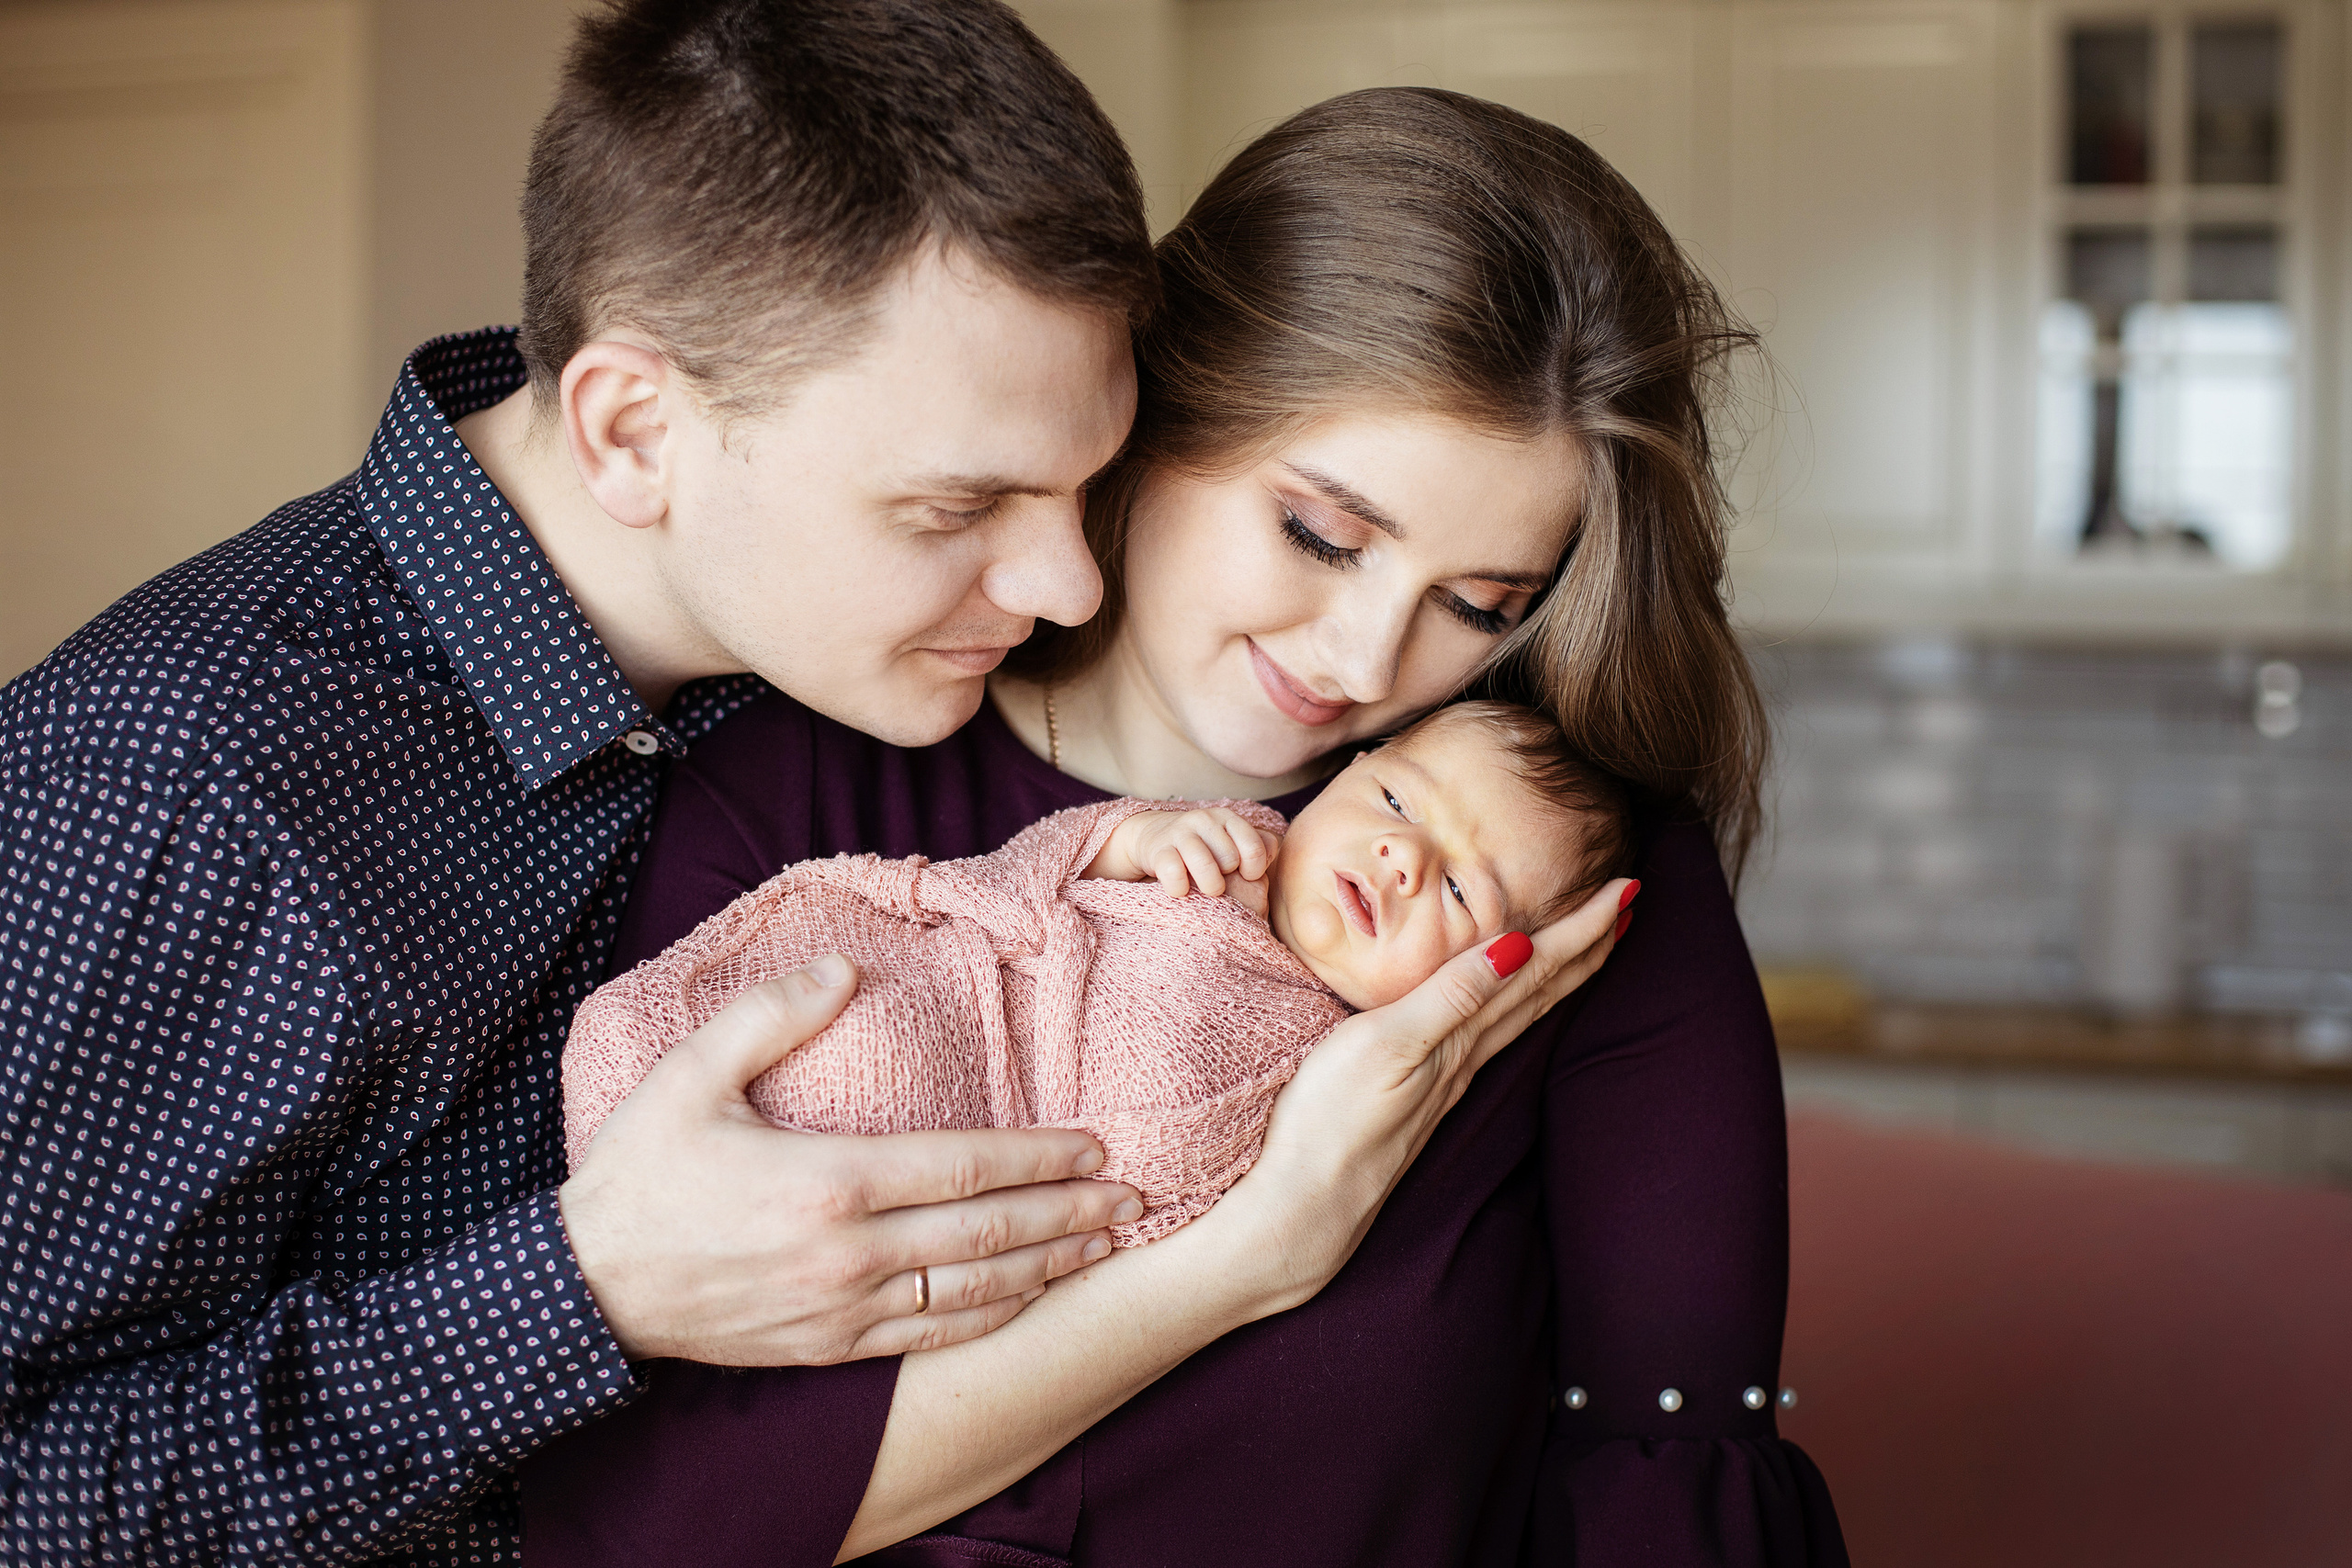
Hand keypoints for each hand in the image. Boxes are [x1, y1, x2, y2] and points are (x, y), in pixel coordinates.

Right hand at [559, 957, 1142, 1364]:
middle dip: (1068, 1213)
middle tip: (1132, 1197)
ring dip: (1047, 1266)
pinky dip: (992, 1317)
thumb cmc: (640, 1173)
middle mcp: (849, 1253)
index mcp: (828, 1182)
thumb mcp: (689, 1076)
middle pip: (988, 1233)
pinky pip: (931, 1336)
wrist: (586, 1288)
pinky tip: (1029, 1297)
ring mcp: (843, 1308)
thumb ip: (769, 1015)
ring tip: (1103, 1245)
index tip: (1094, 1145)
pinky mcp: (829, 1346)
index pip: (964, 1166)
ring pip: (972, 1290)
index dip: (1038, 1156)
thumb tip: (843, 970)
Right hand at [1090, 807, 1279, 910]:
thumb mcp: (1233, 841)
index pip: (1255, 847)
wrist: (1156, 837)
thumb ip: (1261, 845)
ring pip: (1204, 865)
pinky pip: (1174, 873)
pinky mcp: (1158, 849)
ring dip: (1209, 886)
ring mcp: (1180, 833)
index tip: (1245, 877)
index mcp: (1228, 818)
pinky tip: (1182, 891)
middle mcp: (1205, 819)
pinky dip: (1179, 889)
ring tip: (1207, 893)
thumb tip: (1274, 854)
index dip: (1254, 870)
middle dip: (1227, 878)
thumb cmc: (1206, 847)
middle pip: (1230, 860)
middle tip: (1219, 880)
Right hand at [1204, 877, 1637, 1314]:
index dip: (1583, 929)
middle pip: (1542, 992)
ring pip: (1522, 1014)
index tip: (1628, 887)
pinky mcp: (1424, 1095)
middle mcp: (1465, 1057)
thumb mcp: (1386, 1044)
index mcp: (1461, 1037)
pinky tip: (1513, 1005)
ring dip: (1561, 975)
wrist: (1302, 1207)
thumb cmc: (1330, 1122)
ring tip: (1593, 946)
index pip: (1535, 970)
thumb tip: (1522, 949)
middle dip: (1588, 945)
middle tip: (1631, 903)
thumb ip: (1452, 996)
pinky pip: (1492, 1035)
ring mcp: (1447, 1080)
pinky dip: (1519, 1005)